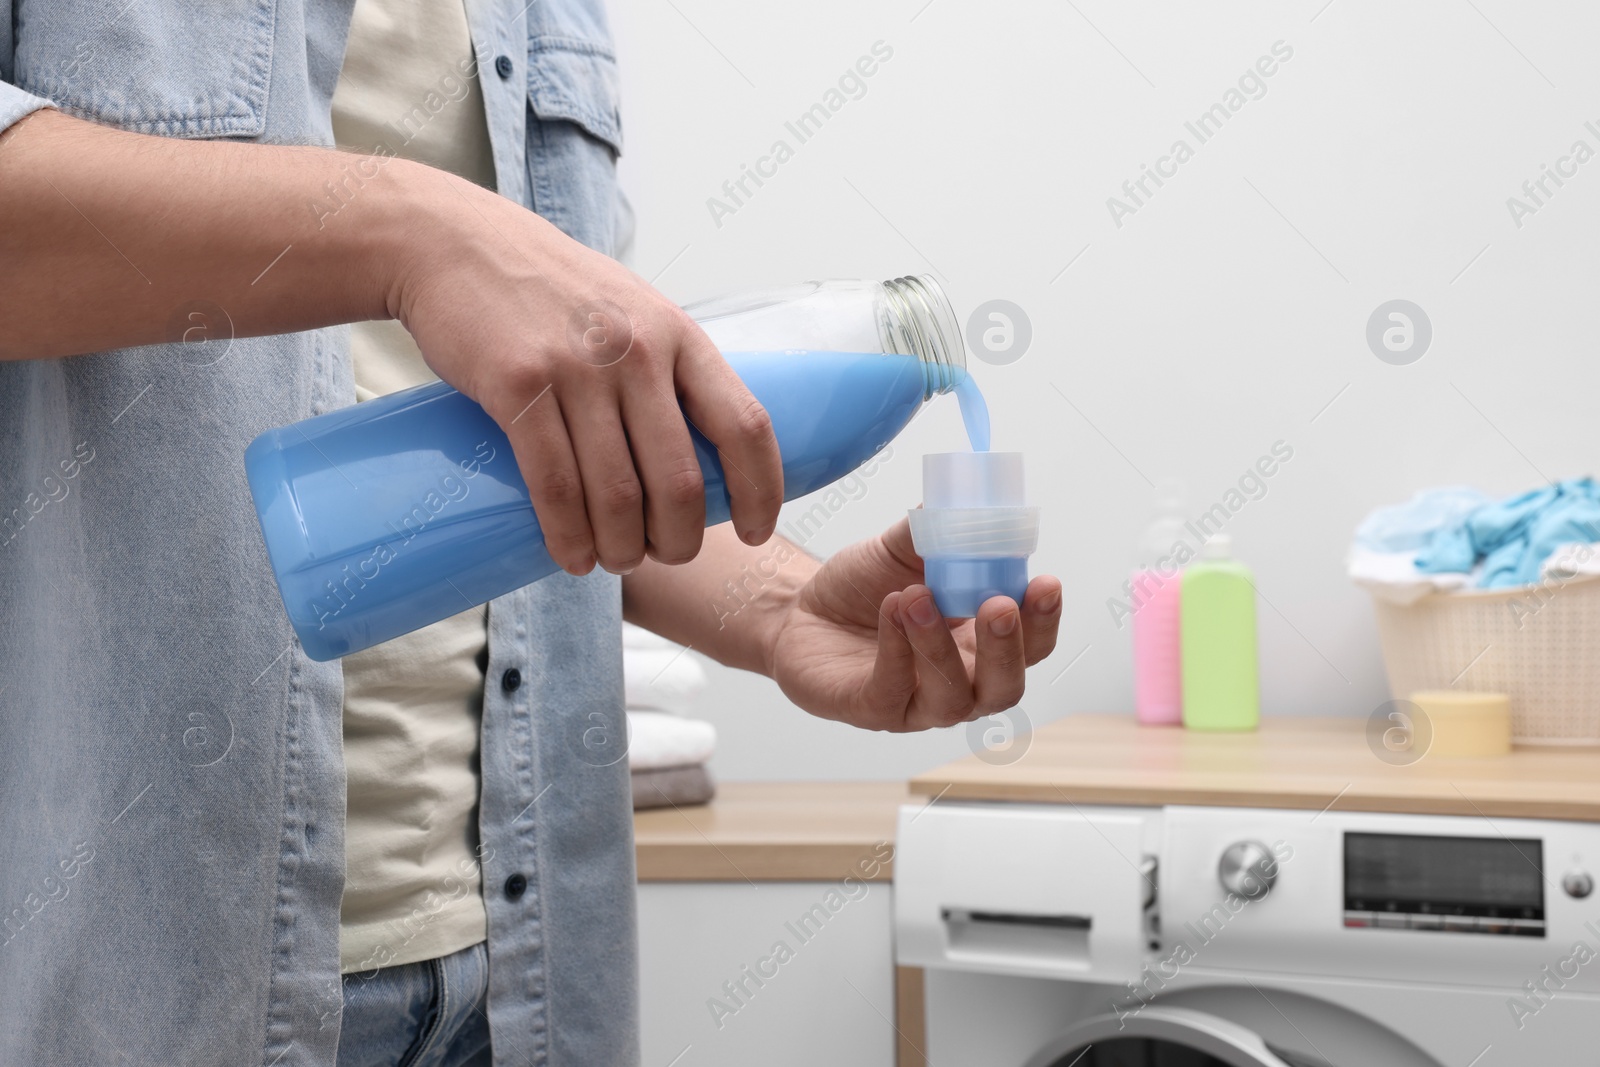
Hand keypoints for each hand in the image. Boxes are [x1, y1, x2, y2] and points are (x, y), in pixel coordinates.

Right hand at [392, 166, 782, 574]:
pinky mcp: (516, 387)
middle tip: (664, 555)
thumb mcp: (633, 311)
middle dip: (678, 539)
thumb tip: (704, 452)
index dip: (759, 490)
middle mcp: (636, 351)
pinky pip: (554, 486)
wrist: (457, 244)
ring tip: (615, 562)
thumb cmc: (552, 290)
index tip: (755, 532)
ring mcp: (576, 369)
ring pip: (618, 494)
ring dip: (622, 549)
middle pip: (680, 479)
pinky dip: (568, 536)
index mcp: (680, 335)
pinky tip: (572, 558)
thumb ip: (668, 370)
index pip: (745, 425)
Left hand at [767, 519, 1061, 730]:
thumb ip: (938, 529)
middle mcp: (961, 682)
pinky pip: (893, 690)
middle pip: (1004, 686)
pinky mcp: (872, 709)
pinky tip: (891, 610)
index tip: (1045, 582)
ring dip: (940, 646)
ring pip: (951, 697)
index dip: (1044, 620)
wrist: (802, 609)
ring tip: (917, 597)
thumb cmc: (866, 587)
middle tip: (999, 605)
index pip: (1032, 644)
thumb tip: (964, 499)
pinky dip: (897, 650)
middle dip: (1007, 647)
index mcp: (982, 644)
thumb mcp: (903, 549)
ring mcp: (918, 704)